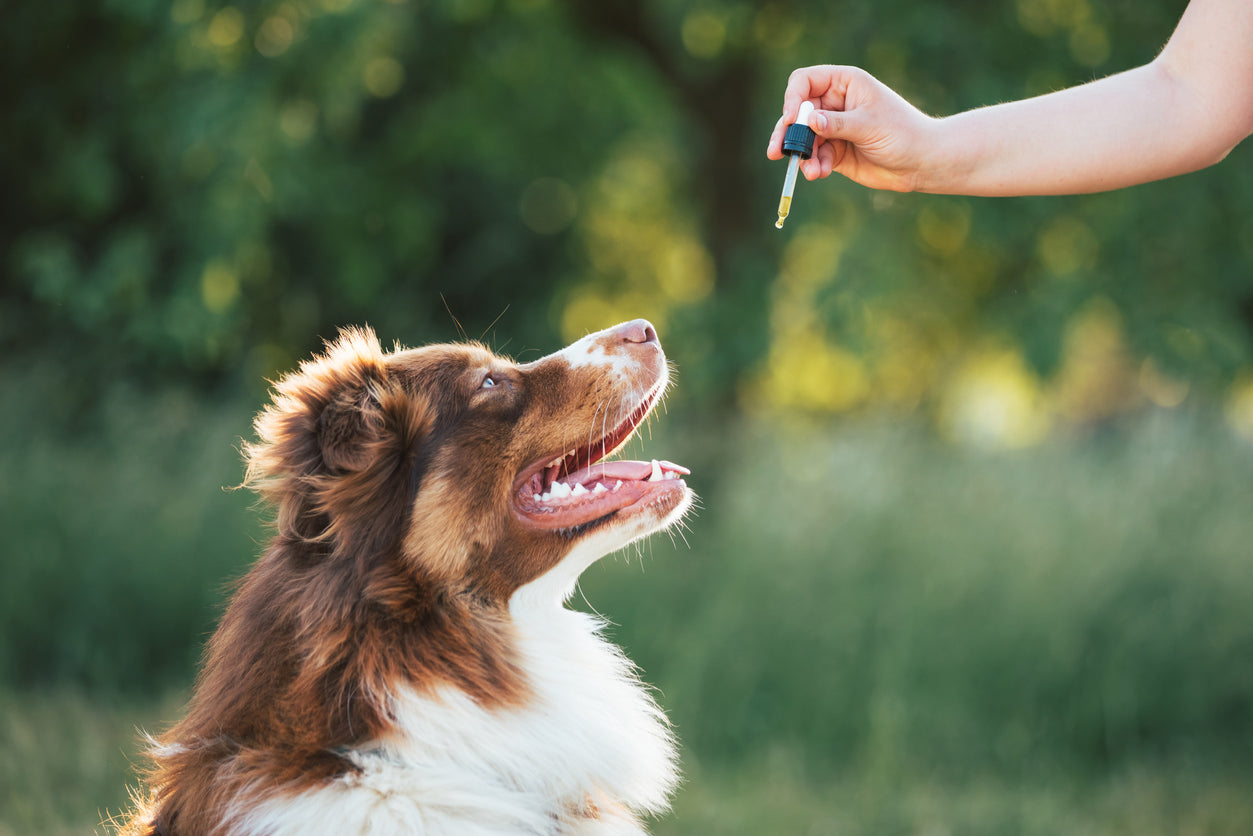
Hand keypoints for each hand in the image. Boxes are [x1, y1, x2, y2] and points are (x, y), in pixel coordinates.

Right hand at [766, 65, 940, 192]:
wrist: (921, 163)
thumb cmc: (902, 133)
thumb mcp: (868, 125)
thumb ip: (836, 124)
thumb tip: (808, 122)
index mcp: (844, 83)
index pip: (804, 82)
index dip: (793, 98)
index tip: (792, 119)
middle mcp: (834, 103)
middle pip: (797, 113)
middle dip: (787, 133)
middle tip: (776, 151)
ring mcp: (833, 128)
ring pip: (803, 140)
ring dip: (802, 156)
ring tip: (810, 171)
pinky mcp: (835, 152)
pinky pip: (815, 158)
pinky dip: (814, 166)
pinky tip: (820, 173)